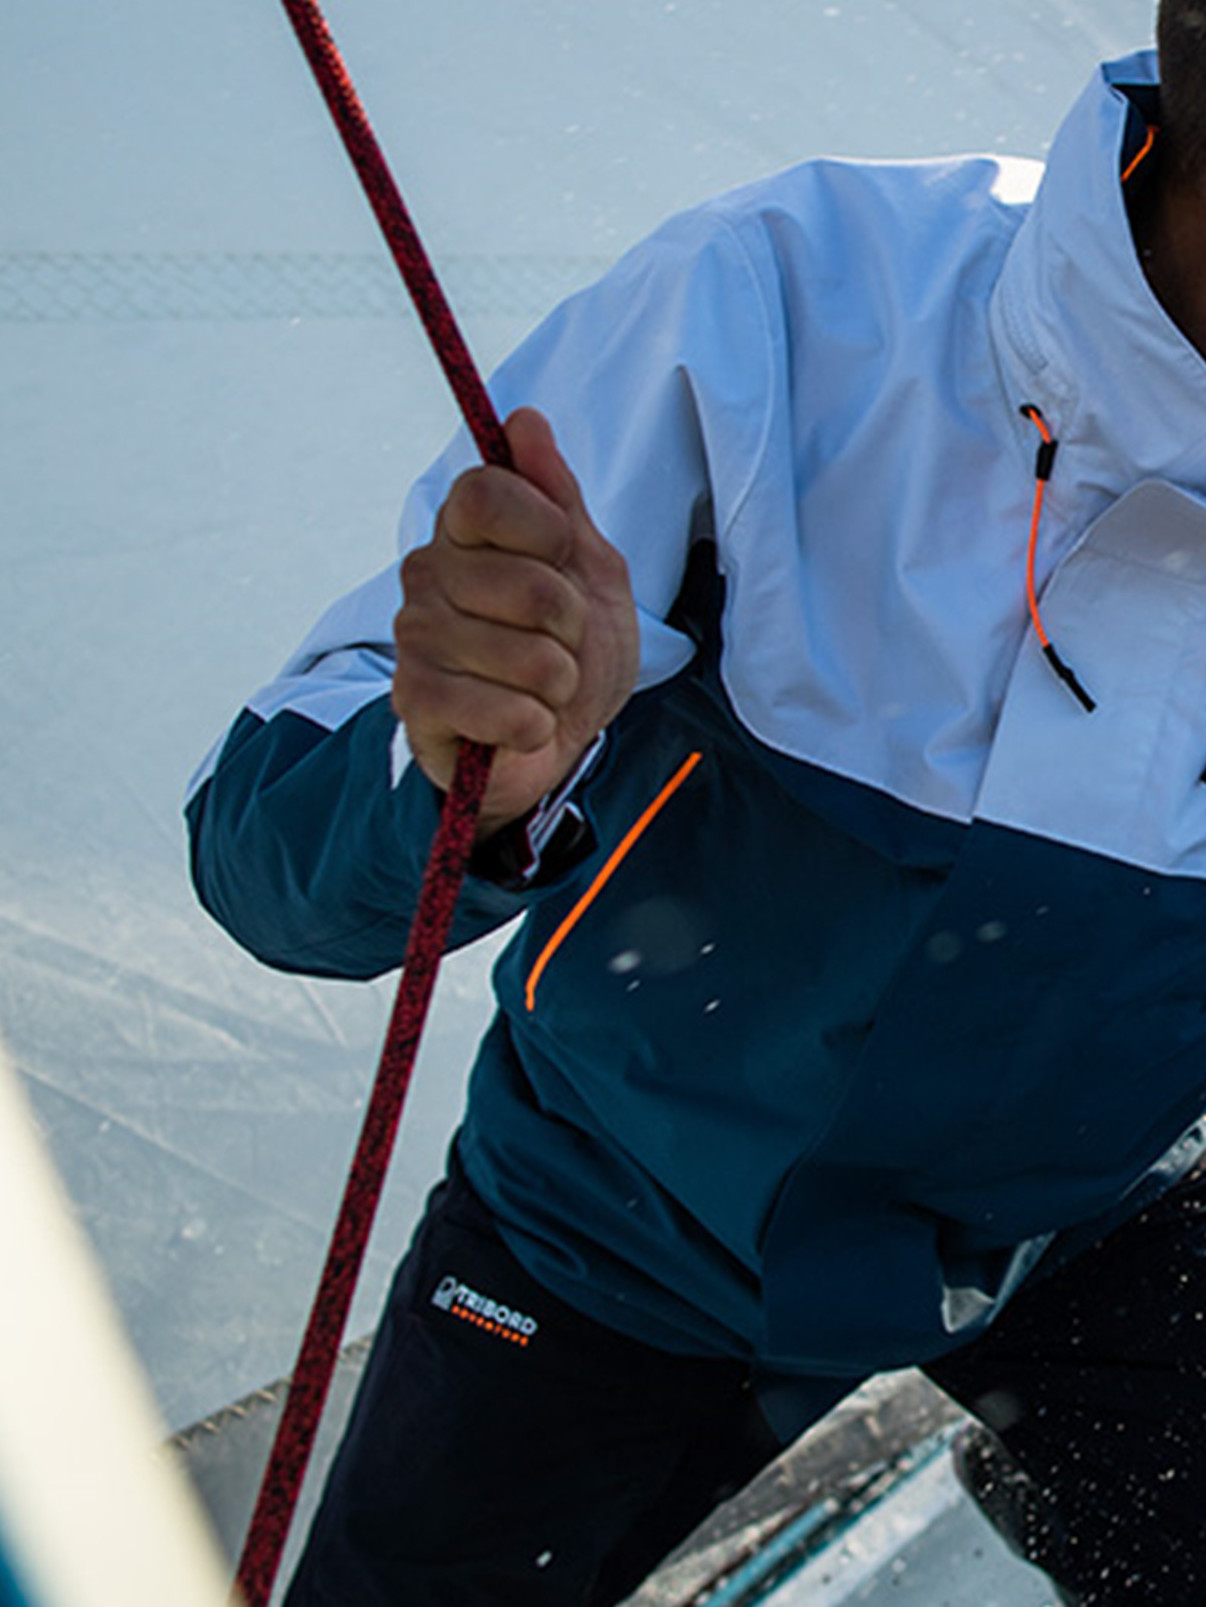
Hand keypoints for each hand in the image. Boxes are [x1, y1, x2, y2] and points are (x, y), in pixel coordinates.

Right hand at [393, 408, 638, 838]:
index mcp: (462, 529)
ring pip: (528, 655)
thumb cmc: (571, 647)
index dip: (545, 529)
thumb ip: (556, 494)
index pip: (486, 493)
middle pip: (526, 583)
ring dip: (559, 681)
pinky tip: (522, 724)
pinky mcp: (415, 703)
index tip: (562, 554)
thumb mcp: (586, 562)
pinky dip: (536, 725)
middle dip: (570, 623)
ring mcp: (414, 639)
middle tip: (559, 639)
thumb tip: (523, 419)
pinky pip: (503, 709)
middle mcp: (426, 574)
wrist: (561, 737)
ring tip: (542, 686)